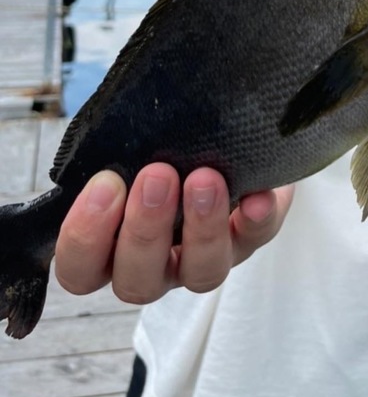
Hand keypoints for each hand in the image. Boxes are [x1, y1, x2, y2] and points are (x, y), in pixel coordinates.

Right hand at [54, 164, 293, 303]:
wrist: (226, 142)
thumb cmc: (163, 149)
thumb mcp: (137, 145)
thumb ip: (124, 143)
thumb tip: (123, 116)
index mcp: (112, 248)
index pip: (80, 270)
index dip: (84, 237)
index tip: (103, 184)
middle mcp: (156, 266)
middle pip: (137, 280)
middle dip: (145, 228)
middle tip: (157, 175)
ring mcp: (204, 260)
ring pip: (200, 273)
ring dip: (202, 228)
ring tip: (205, 179)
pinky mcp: (250, 239)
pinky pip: (256, 240)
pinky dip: (257, 220)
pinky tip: (256, 197)